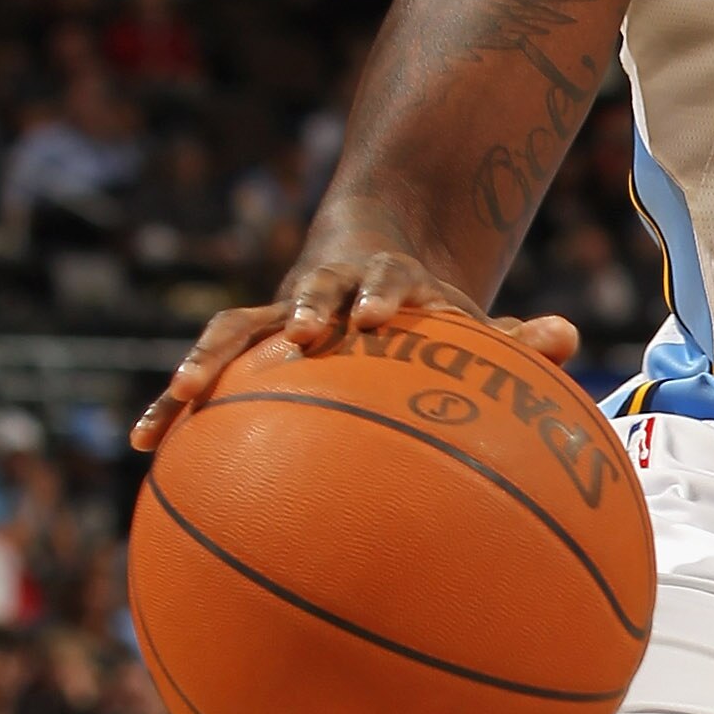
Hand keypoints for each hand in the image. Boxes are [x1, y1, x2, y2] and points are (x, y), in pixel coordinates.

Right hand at [132, 233, 579, 452]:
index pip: (383, 282)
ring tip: (178, 396)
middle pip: (300, 296)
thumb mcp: (468, 322)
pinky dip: (170, 406)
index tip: (384, 314)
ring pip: (232, 331)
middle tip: (294, 335)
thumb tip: (569, 337)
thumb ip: (514, 337)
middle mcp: (319, 293)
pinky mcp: (240, 351)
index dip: (382, 294)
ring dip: (206, 360)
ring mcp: (272, 319)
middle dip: (296, 313)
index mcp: (380, 285)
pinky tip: (144, 446)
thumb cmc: (425, 317)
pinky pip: (201, 378)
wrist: (362, 267)